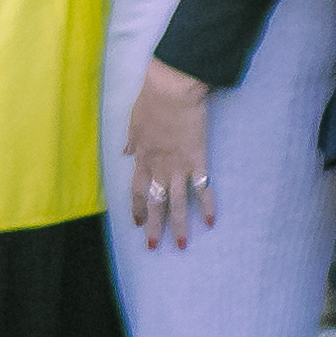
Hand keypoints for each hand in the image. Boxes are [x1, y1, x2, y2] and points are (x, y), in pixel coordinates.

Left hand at [118, 62, 215, 251]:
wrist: (172, 90)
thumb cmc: (152, 100)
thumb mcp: (134, 120)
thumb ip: (131, 139)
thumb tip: (125, 152)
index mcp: (141, 157)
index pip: (136, 190)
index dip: (137, 208)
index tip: (138, 223)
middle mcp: (158, 167)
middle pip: (154, 203)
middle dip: (154, 226)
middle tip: (153, 246)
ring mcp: (178, 166)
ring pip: (176, 203)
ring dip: (178, 225)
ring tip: (182, 244)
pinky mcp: (198, 160)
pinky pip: (202, 188)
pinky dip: (207, 205)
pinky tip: (210, 221)